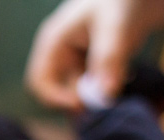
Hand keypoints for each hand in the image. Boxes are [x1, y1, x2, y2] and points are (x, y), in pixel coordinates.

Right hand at [25, 0, 163, 109]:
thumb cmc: (118, 0)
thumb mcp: (114, 26)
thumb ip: (109, 58)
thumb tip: (105, 94)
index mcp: (53, 42)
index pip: (39, 81)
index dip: (55, 98)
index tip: (82, 105)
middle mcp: (59, 54)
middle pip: (59, 91)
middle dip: (82, 99)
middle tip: (108, 100)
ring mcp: (75, 61)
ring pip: (79, 92)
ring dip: (97, 95)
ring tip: (120, 82)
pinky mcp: (90, 66)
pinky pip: (93, 87)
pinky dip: (106, 88)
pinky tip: (124, 76)